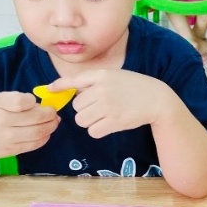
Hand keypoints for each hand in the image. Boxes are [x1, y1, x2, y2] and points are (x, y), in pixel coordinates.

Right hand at [0, 92, 58, 158]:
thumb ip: (18, 100)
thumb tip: (43, 106)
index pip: (24, 101)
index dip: (34, 101)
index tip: (34, 102)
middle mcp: (2, 121)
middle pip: (37, 118)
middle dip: (51, 114)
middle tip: (54, 112)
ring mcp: (8, 138)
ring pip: (39, 132)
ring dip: (52, 126)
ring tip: (54, 121)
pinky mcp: (12, 151)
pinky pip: (35, 144)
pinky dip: (45, 137)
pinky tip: (46, 132)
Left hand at [49, 71, 169, 138]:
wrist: (157, 99)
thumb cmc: (133, 87)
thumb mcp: (113, 76)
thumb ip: (92, 82)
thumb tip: (65, 89)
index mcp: (101, 75)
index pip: (74, 80)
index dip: (59, 85)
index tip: (49, 89)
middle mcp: (102, 89)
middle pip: (77, 107)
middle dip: (85, 110)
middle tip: (100, 108)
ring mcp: (108, 105)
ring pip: (82, 120)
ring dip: (90, 121)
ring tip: (104, 116)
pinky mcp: (114, 121)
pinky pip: (93, 131)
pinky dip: (98, 131)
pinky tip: (109, 124)